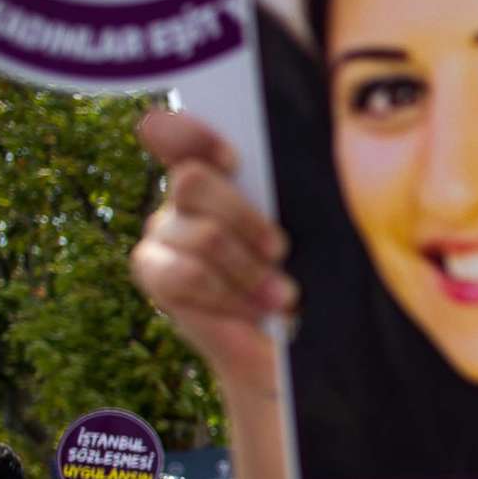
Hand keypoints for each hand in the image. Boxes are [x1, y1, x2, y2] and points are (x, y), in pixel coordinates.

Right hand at [133, 112, 295, 396]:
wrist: (291, 346)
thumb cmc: (309, 279)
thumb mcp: (310, 230)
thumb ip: (292, 192)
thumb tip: (324, 147)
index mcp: (219, 171)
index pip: (179, 132)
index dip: (192, 133)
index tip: (233, 158)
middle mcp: (182, 197)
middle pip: (192, 180)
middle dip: (244, 218)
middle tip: (280, 252)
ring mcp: (163, 233)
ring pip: (201, 235)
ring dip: (247, 270)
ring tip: (280, 296)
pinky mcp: (153, 272)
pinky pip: (184, 275)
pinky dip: (227, 295)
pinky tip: (252, 311)